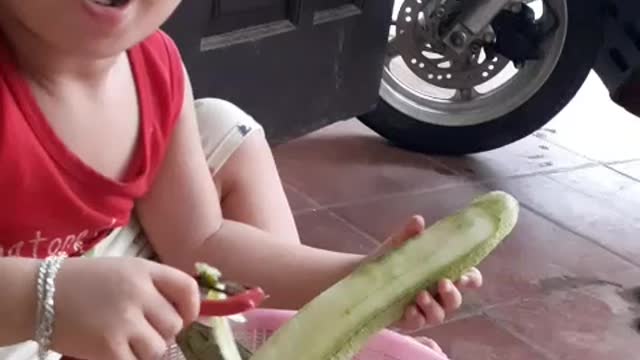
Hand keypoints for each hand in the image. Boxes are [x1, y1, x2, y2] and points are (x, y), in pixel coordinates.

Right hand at [51, 257, 199, 359]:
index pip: (187, 288)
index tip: (185, 317)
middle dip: (163, 331)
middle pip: (174, 323)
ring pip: (159, 347)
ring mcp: (124, 320)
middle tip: (143, 329)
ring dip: (147, 349)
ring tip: (127, 340)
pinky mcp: (108, 346)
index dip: (192, 307)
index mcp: (144, 270)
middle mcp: (138, 293)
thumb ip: (154, 286)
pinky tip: (114, 351)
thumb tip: (185, 314)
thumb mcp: (123, 271)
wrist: (39, 295)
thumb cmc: (84, 283)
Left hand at [368, 216, 482, 332]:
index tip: (466, 276)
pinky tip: (408, 309)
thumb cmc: (393, 258)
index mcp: (444, 273)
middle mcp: (438, 294)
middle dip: (452, 293)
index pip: (468, 279)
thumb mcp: (401, 244)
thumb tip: (418, 221)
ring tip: (420, 295)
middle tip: (443, 283)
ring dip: (433, 306)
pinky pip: (418, 323)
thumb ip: (410, 233)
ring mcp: (425, 309)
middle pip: (456, 300)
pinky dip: (416, 317)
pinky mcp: (409, 320)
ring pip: (439, 315)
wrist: (366, 273)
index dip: (472, 279)